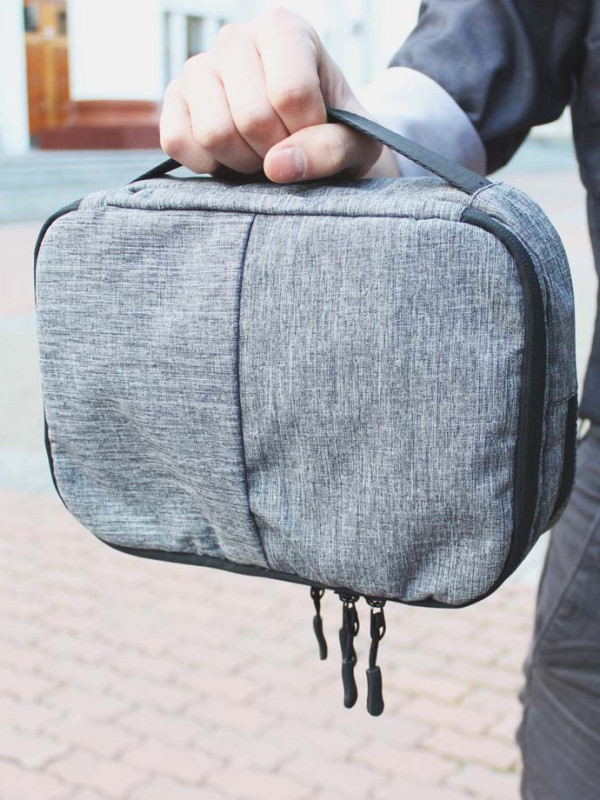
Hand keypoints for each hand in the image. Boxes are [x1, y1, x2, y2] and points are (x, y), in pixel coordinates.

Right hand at [160, 8, 398, 181]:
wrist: (303, 143)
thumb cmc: (334, 137)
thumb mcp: (357, 146)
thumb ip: (332, 151)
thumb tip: (277, 165)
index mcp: (285, 31)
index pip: (290, 92)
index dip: (305, 133)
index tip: (313, 135)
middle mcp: (236, 38)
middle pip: (252, 117)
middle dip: (274, 150)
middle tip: (285, 149)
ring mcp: (198, 68)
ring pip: (214, 132)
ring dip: (242, 161)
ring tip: (259, 152)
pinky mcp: (173, 101)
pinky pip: (178, 141)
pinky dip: (207, 164)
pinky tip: (229, 157)